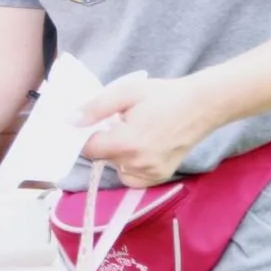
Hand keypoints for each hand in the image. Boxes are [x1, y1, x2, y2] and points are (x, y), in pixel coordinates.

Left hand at [78, 75, 219, 187]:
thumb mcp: (125, 92)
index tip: (90, 125)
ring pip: (117, 169)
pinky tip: (141, 148)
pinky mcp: (160, 177)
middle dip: (103, 143)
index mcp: (127, 143)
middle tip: (118, 124)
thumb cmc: (163, 95)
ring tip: (132, 135)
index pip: (89, 149)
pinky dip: (130, 166)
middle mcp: (138, 164)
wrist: (201, 105)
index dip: (84, 136)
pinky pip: (133, 178)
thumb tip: (69, 120)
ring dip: (116, 155)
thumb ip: (95, 108)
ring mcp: (151, 174)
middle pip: (103, 159)